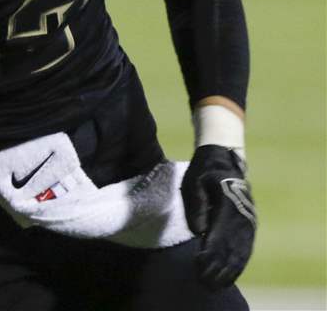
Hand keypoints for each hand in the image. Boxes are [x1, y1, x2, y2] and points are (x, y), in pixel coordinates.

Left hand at [181, 145, 256, 287]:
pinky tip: (229, 276)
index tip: (200, 265)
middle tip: (203, 282)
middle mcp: (243, 214)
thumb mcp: (194, 182)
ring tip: (214, 285)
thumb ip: (197, 204)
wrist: (223, 160)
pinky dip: (238, 264)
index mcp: (229, 202)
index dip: (211, 252)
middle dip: (218, 267)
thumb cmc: (203, 171)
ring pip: (241, 251)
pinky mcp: (249, 225)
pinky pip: (246, 249)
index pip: (220, 233)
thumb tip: (199, 231)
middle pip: (232, 246)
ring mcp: (248, 221)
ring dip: (229, 270)